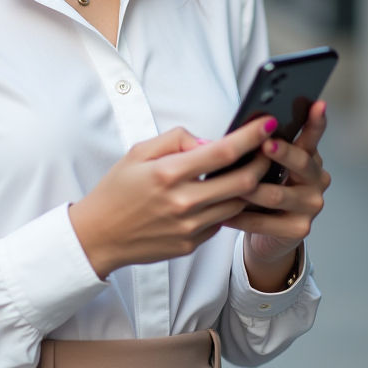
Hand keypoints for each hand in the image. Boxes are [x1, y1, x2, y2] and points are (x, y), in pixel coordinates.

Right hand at [69, 117, 276, 278]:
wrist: (99, 235)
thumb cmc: (117, 190)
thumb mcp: (138, 152)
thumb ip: (175, 140)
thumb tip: (208, 141)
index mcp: (168, 173)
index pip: (222, 152)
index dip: (250, 136)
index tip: (267, 124)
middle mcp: (183, 202)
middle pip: (243, 181)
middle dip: (263, 162)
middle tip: (268, 149)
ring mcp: (190, 226)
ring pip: (238, 204)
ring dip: (250, 186)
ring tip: (250, 170)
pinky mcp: (192, 244)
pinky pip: (221, 221)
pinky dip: (228, 206)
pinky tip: (223, 194)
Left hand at [223, 100, 330, 291]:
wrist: (269, 234)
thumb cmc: (263, 190)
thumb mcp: (265, 166)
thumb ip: (262, 149)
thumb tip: (241, 131)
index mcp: (308, 157)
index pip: (313, 135)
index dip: (316, 121)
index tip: (317, 105)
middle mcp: (316, 179)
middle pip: (300, 162)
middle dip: (282, 152)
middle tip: (265, 144)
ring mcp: (311, 206)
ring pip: (277, 194)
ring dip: (249, 189)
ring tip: (229, 184)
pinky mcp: (299, 229)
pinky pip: (264, 221)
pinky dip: (240, 217)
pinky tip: (223, 213)